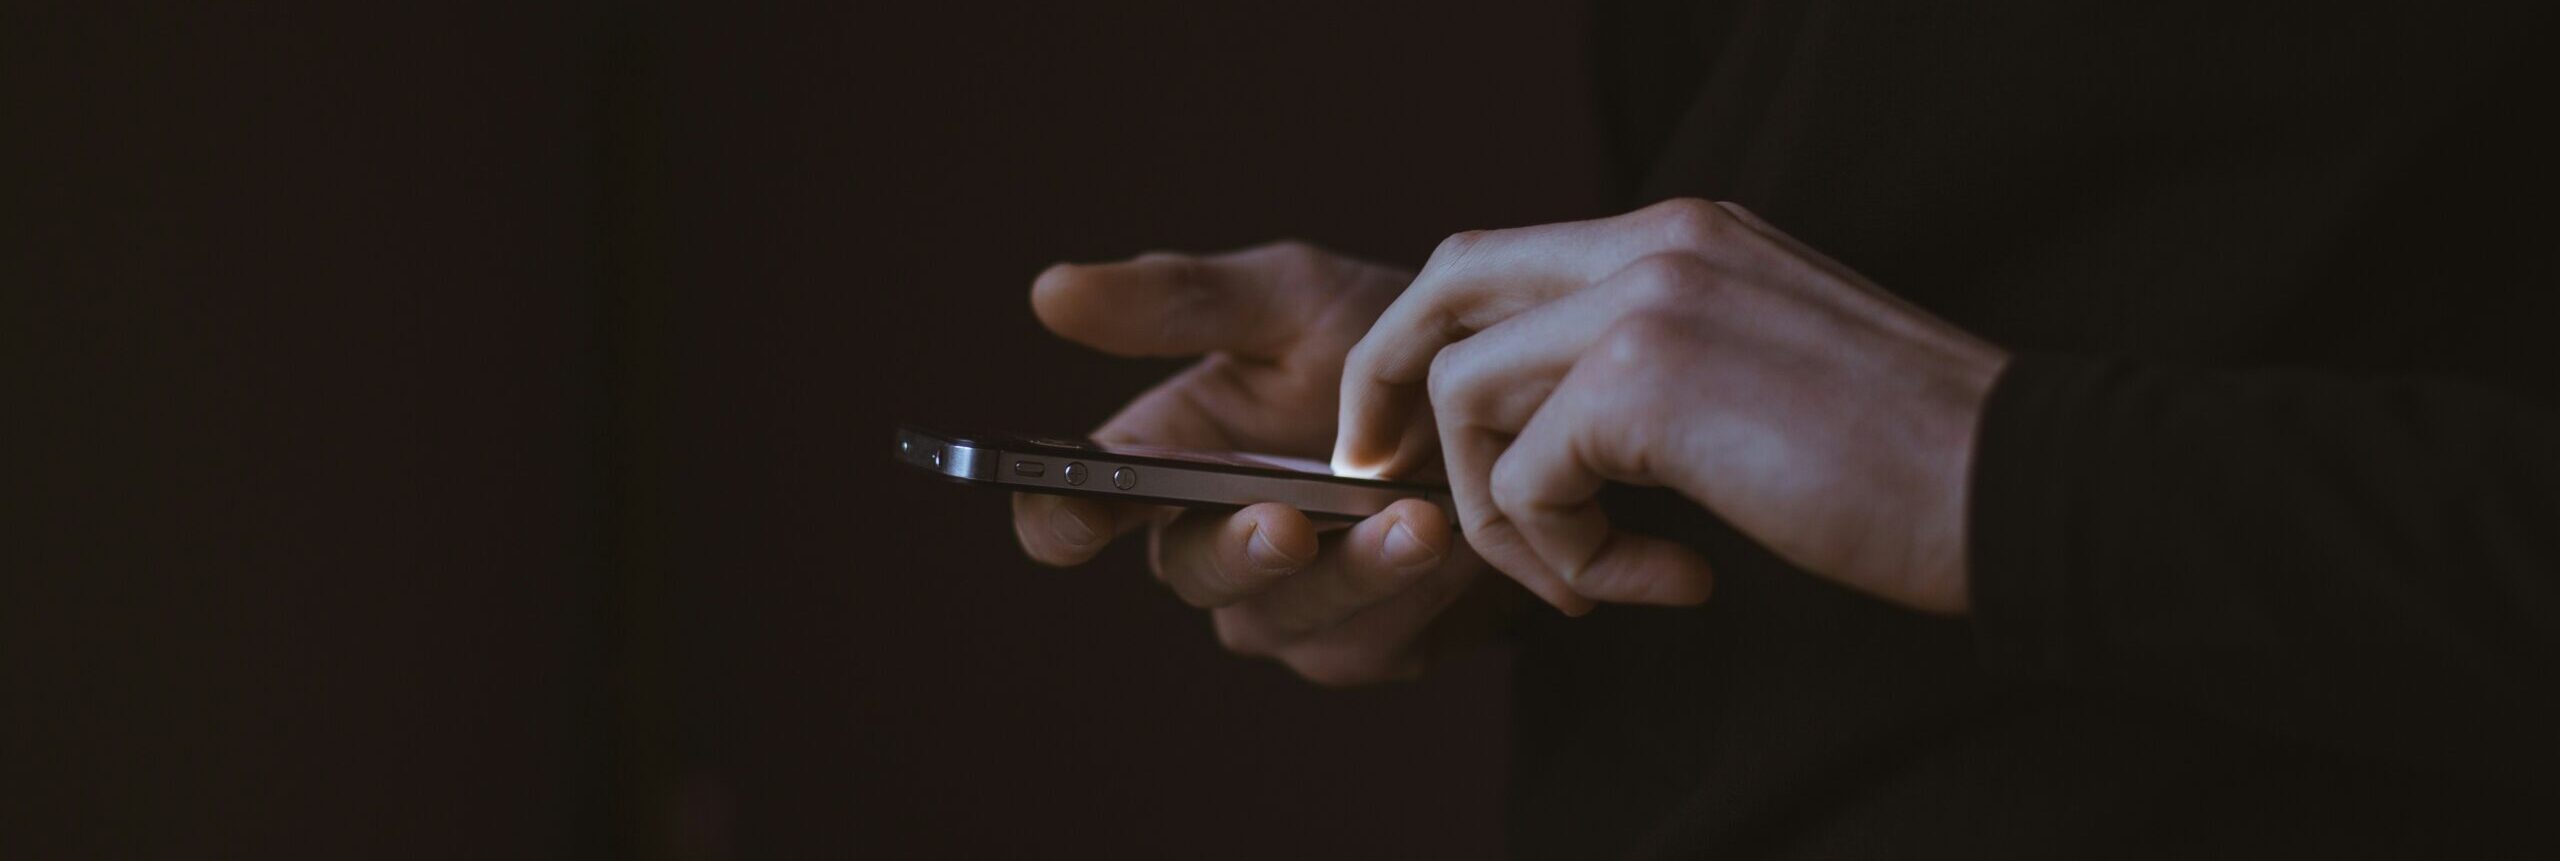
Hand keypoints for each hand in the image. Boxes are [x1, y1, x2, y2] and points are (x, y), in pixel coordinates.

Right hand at [1013, 241, 1530, 684]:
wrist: (1510, 399)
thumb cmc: (1383, 338)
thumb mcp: (1290, 298)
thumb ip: (1180, 301)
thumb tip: (1049, 291)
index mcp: (1165, 460)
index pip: (1077, 510)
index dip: (1061, 519)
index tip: (1078, 512)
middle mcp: (1211, 543)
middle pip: (1189, 574)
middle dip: (1237, 551)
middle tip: (1287, 524)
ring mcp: (1286, 606)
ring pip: (1283, 619)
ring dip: (1350, 574)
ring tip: (1417, 519)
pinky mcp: (1366, 645)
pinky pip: (1369, 641)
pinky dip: (1413, 593)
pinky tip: (1456, 541)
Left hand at [1334, 200, 2009, 613]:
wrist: (2017, 485)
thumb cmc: (1906, 459)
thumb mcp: (1759, 371)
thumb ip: (1654, 366)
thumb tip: (1548, 433)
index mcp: (1683, 232)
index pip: (1498, 259)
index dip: (1430, 344)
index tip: (1409, 434)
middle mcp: (1655, 240)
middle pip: (1445, 287)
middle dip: (1387, 386)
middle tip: (1382, 477)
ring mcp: (1646, 298)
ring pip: (1466, 393)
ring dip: (1504, 512)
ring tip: (1591, 578)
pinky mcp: (1645, 381)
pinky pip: (1528, 480)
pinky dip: (1567, 558)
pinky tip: (1664, 582)